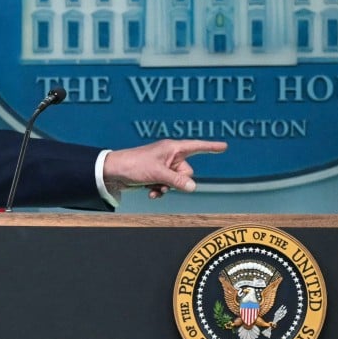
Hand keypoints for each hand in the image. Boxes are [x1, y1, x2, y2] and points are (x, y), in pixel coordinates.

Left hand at [103, 139, 226, 198]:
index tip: (224, 146)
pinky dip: (160, 190)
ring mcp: (163, 166)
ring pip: (177, 182)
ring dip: (167, 188)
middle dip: (177, 181)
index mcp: (172, 148)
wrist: (113, 172)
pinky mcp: (156, 175)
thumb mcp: (158, 174)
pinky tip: (149, 191)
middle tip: (162, 181)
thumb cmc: (134, 165)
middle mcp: (170, 155)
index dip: (211, 147)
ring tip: (153, 187)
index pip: (197, 146)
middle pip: (187, 172)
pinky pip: (167, 185)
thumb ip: (177, 181)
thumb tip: (193, 187)